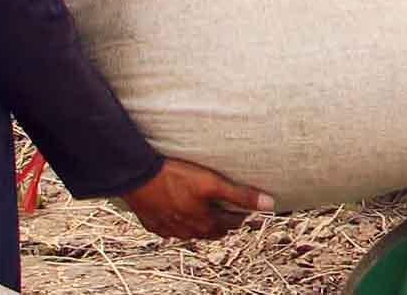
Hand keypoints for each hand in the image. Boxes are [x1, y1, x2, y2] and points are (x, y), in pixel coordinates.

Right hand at [122, 158, 274, 240]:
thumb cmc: (174, 176)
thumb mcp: (211, 183)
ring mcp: (168, 228)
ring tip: (204, 211)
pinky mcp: (152, 223)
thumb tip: (268, 204)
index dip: (239, 215)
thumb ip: (240, 194)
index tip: (243, 208)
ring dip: (199, 224)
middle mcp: (187, 230)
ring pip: (189, 232)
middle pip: (210, 231)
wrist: (137, 175)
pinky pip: (168, 228)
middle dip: (220, 222)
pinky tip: (176, 212)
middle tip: (226, 209)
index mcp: (204, 222)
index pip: (229, 225)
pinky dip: (176, 223)